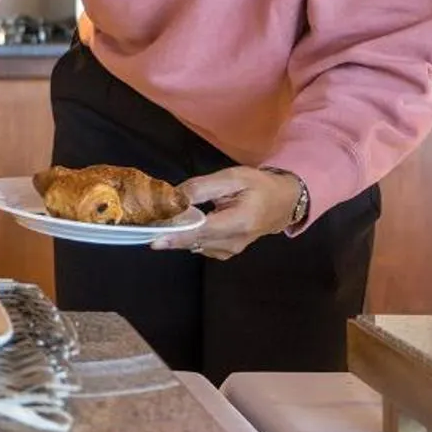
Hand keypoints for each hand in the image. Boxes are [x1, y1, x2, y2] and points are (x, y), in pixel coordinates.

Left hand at [148, 167, 299, 259]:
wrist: (282, 204)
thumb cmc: (259, 186)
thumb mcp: (232, 178)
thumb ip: (202, 187)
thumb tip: (174, 197)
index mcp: (239, 222)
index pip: (201, 231)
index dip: (175, 233)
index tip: (153, 235)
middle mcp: (233, 242)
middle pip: (193, 240)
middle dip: (169, 232)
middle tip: (148, 220)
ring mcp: (229, 251)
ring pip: (193, 244)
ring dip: (176, 234)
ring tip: (163, 218)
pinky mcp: (224, 253)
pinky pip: (198, 245)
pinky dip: (186, 236)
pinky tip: (182, 223)